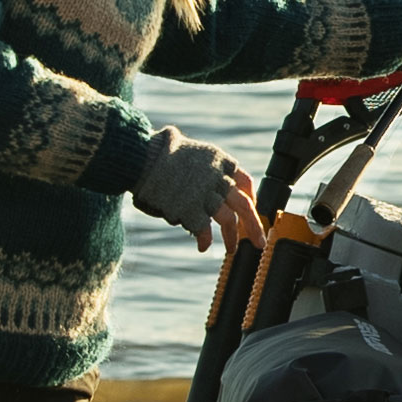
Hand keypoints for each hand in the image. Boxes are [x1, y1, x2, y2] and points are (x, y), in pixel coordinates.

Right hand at [133, 127, 258, 252]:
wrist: (142, 156)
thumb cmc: (160, 153)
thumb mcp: (192, 152)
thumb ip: (205, 170)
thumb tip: (212, 191)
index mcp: (220, 160)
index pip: (245, 181)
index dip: (250, 196)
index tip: (251, 207)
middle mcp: (218, 178)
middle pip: (244, 205)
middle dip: (254, 225)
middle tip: (259, 241)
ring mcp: (205, 194)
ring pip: (228, 220)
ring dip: (231, 237)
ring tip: (231, 250)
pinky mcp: (190, 209)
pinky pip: (204, 229)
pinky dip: (205, 240)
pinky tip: (203, 247)